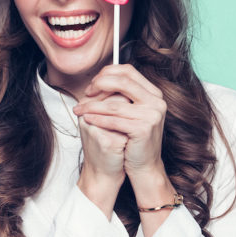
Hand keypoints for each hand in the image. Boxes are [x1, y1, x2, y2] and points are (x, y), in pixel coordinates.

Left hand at [73, 64, 172, 197]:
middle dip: (99, 85)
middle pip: (122, 81)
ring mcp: (152, 115)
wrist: (144, 165)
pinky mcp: (143, 129)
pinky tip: (87, 119)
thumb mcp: (130, 112)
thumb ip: (121, 94)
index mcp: (153, 93)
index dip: (107, 74)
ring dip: (92, 106)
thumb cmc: (133, 139)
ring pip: (114, 104)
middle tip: (86, 93)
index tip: (93, 84)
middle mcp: (156, 101)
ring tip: (79, 110)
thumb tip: (98, 79)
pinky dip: (97, 119)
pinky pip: (114, 121)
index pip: (128, 71)